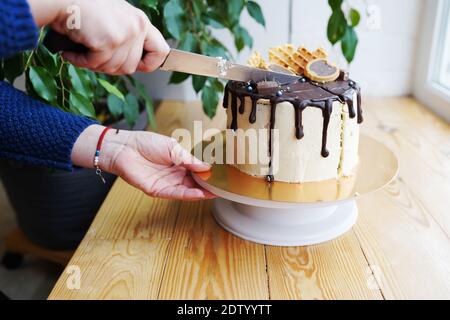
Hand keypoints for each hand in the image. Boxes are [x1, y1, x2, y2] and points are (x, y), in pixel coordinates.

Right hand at [28, 0, 168, 73]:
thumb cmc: (83, 8)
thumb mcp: (115, 19)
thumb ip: (128, 38)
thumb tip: (132, 64)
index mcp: (141, 21)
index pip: (161, 52)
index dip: (150, 64)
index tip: (137, 66)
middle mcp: (137, 27)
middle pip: (130, 67)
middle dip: (109, 66)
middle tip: (93, 57)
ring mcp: (124, 34)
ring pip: (113, 68)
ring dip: (93, 64)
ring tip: (81, 51)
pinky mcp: (109, 41)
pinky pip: (96, 64)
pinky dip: (80, 61)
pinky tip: (71, 52)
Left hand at [72, 125, 215, 200]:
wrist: (124, 147)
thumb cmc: (146, 143)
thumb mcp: (173, 148)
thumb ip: (188, 159)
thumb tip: (206, 167)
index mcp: (179, 163)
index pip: (197, 171)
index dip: (208, 175)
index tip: (221, 177)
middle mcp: (174, 175)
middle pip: (194, 183)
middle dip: (207, 186)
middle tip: (223, 188)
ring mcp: (166, 184)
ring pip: (187, 191)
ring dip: (201, 193)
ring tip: (215, 193)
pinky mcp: (157, 190)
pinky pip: (174, 194)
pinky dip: (188, 195)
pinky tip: (199, 195)